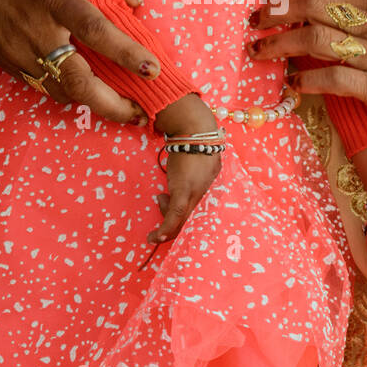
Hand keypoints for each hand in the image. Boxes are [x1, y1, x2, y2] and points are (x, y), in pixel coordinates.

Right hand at [0, 0, 159, 122]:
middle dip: (112, 105)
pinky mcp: (5, 61)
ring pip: (60, 92)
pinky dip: (68, 93)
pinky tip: (89, 90)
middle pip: (76, 81)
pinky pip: (42, 86)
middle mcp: (33, 29)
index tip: (153, 69)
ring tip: (122, 104)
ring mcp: (16, 50)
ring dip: (93, 103)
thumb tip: (134, 1)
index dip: (126, 53)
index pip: (94, 30)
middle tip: (141, 112)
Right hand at [148, 94, 219, 241]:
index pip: (199, 215)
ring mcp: (195, 193)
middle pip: (190, 221)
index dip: (187, 225)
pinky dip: (166, 228)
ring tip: (160, 200)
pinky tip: (156, 236)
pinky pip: (175, 215)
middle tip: (159, 225)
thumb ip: (197, 177)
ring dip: (166, 223)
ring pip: (181, 219)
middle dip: (173, 226)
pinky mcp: (183, 189)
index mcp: (211, 189)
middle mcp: (205, 195)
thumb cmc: (198, 142)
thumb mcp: (203, 163)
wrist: (195, 129)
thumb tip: (183, 186)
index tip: (172, 227)